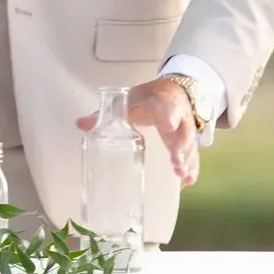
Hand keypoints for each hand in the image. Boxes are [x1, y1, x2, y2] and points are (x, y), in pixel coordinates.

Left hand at [76, 77, 199, 186]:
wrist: (175, 91)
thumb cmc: (150, 97)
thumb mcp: (131, 99)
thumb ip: (107, 113)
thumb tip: (80, 124)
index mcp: (162, 101)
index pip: (166, 106)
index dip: (168, 115)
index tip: (168, 125)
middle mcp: (179, 116)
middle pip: (182, 132)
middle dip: (180, 148)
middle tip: (175, 165)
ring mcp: (186, 129)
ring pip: (190, 145)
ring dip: (187, 161)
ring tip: (182, 176)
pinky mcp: (189, 140)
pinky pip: (193, 154)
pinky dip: (192, 167)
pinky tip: (187, 181)